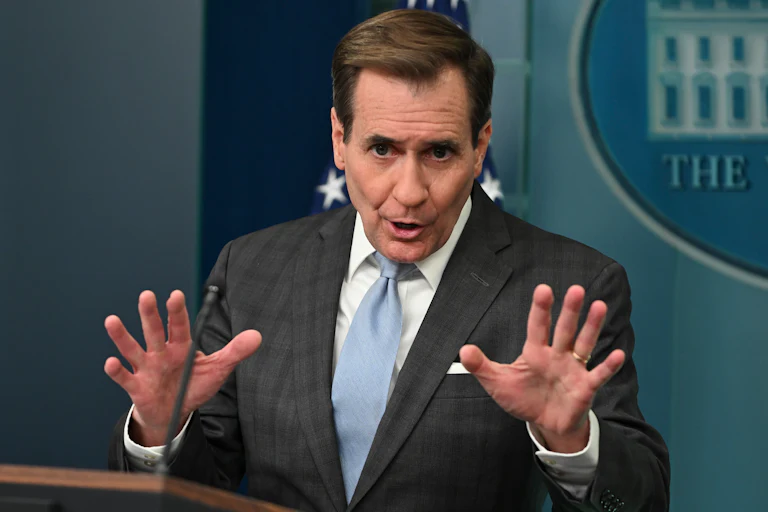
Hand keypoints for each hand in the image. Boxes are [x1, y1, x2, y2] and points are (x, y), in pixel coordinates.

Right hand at [104, 290, 260, 445]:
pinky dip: (117, 371)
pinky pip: (125, 378)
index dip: (177, 310)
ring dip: (123, 336)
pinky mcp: (137, 387)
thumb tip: (257, 336)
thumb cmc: (193, 386)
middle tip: (147, 295)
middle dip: (150, 314)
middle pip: (155, 331)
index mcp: (181, 345)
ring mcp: (147, 368)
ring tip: (112, 321)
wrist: (174, 414)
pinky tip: (111, 362)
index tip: (176, 294)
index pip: (179, 324)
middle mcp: (161, 352)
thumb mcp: (217, 369)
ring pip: (133, 349)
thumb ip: (235, 351)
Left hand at [460, 284, 624, 452]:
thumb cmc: (523, 399)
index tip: (544, 290)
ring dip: (592, 327)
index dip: (540, 309)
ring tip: (600, 306)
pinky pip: (598, 374)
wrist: (545, 424)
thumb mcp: (498, 383)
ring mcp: (573, 369)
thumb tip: (462, 351)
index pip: (538, 326)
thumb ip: (481, 367)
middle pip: (564, 329)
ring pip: (584, 344)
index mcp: (535, 352)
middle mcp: (557, 355)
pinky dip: (609, 366)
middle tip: (576, 289)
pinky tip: (619, 354)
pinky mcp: (585, 388)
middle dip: (569, 311)